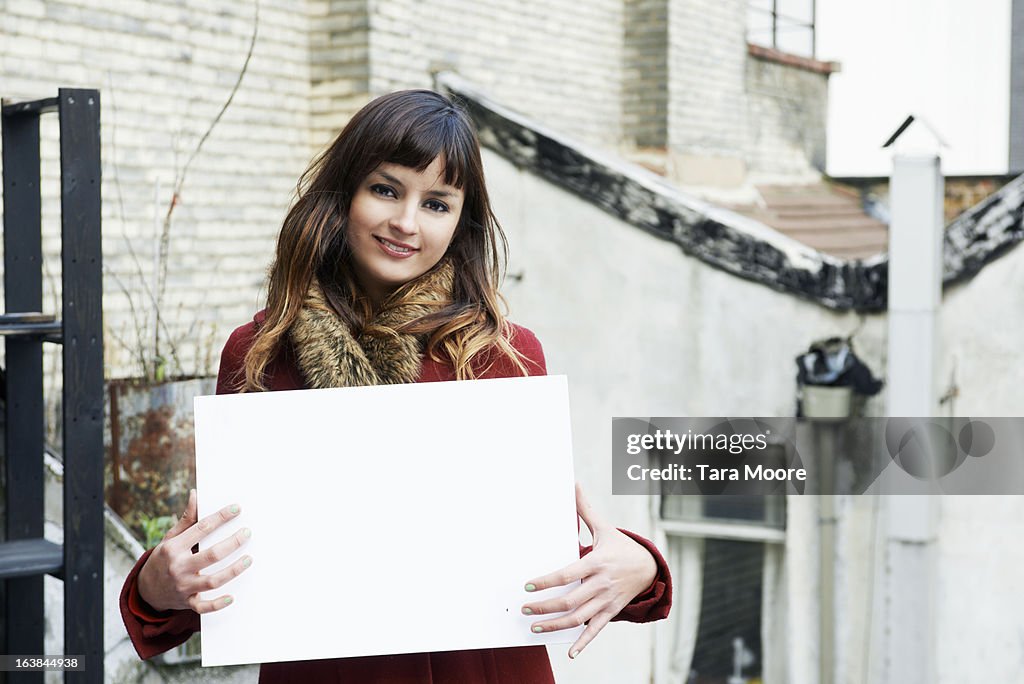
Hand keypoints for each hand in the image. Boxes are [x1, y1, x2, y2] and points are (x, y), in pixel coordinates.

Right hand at [137, 489, 252, 613]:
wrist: (146, 590)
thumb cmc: (163, 559)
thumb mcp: (170, 538)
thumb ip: (186, 519)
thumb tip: (195, 494)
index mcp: (174, 548)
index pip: (201, 528)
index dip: (221, 517)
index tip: (237, 509)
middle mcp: (178, 567)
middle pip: (211, 555)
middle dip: (233, 543)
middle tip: (247, 533)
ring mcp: (183, 586)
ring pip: (212, 580)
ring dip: (233, 570)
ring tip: (249, 559)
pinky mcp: (187, 602)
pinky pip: (204, 607)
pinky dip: (217, 604)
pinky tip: (232, 597)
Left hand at [522, 482, 656, 658]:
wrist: (650, 567)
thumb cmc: (621, 546)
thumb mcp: (604, 527)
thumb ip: (584, 510)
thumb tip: (573, 484)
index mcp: (596, 562)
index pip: (567, 574)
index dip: (547, 582)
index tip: (528, 586)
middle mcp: (601, 584)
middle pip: (570, 600)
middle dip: (545, 607)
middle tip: (525, 610)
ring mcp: (607, 601)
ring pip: (579, 618)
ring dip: (556, 625)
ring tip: (535, 627)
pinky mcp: (611, 612)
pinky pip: (596, 630)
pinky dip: (583, 643)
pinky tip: (570, 653)